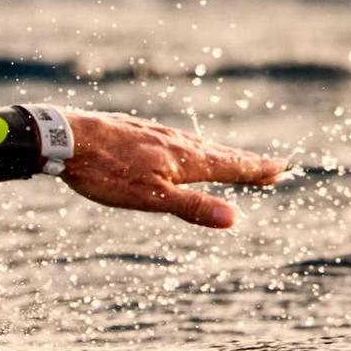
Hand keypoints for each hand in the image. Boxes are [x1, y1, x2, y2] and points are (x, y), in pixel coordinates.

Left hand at [60, 111, 287, 228]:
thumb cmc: (107, 172)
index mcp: (186, 159)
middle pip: (221, 154)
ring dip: (222, 155)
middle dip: (247, 163)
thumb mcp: (151, 198)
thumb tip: (235, 219)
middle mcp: (177, 142)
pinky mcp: (137, 132)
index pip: (233, 165)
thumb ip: (192, 207)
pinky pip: (176, 141)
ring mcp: (157, 134)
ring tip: (234, 161)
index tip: (283, 168)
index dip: (258, 170)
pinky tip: (182, 150)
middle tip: (273, 167)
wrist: (67, 138)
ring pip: (198, 147)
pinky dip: (193, 149)